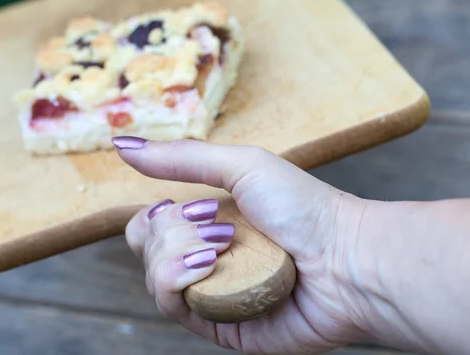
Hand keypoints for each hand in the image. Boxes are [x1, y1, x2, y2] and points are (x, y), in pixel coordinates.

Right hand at [113, 136, 370, 353]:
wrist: (347, 261)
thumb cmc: (304, 208)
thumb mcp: (243, 166)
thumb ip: (182, 158)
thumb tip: (123, 144)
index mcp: (208, 225)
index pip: (149, 225)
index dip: (158, 217)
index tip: (199, 208)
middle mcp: (205, 259)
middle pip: (144, 248)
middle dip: (170, 232)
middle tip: (218, 228)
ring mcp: (211, 294)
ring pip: (153, 278)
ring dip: (176, 254)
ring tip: (221, 249)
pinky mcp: (218, 326)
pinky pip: (172, 307)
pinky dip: (178, 281)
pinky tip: (208, 267)